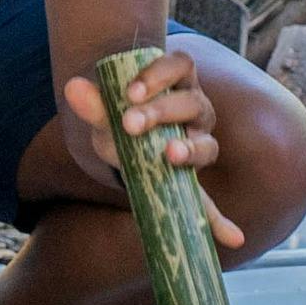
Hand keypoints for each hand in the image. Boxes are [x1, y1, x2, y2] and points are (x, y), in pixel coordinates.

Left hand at [62, 53, 239, 246]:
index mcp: (178, 83)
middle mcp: (197, 111)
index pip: (181, 66)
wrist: (124, 144)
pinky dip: (219, 221)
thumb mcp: (105, 113)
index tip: (131, 92)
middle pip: (193, 104)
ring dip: (190, 150)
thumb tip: (73, 87)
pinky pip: (210, 203)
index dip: (160, 75)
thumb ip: (93, 103)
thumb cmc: (120, 119)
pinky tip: (232, 238)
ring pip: (206, 145)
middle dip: (161, 112)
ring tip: (169, 155)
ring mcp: (199, 144)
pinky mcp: (191, 181)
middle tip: (130, 124)